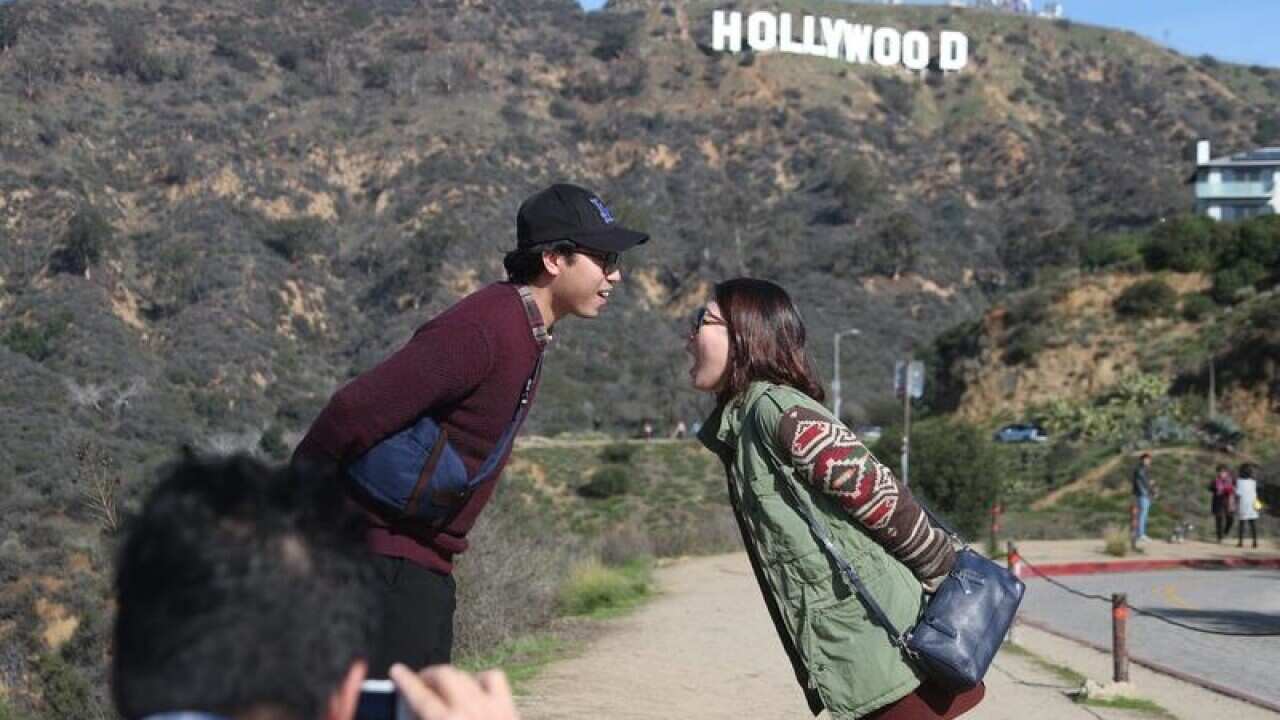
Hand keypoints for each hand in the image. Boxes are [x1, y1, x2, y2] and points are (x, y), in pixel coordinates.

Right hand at [389, 663, 519, 719]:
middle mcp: (468, 711)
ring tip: (442, 685)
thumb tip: (415, 714)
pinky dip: (480, 680)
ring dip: (451, 677)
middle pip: (443, 676)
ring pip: (466, 674)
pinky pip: (493, 679)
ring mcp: (490, 706)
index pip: (420, 695)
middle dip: (428, 675)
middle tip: (419, 682)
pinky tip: (473, 690)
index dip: (406, 680)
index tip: (397, 671)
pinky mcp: (508, 708)